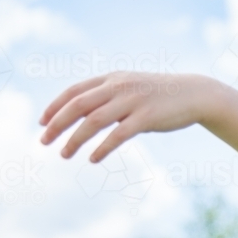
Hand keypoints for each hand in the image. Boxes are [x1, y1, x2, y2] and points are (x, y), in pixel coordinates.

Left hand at [39, 72, 215, 162]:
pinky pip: (118, 135)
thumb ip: (108, 96)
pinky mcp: (147, 117)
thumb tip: (82, 113)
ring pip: (94, 120)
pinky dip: (103, 148)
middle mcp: (119, 86)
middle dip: (57, 124)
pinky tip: (93, 159)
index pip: (74, 91)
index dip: (55, 107)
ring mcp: (133, 101)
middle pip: (78, 105)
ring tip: (64, 154)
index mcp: (113, 78)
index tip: (42, 123)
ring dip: (75, 139)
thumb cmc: (160, 95)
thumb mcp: (131, 88)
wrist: (196, 94)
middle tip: (44, 141)